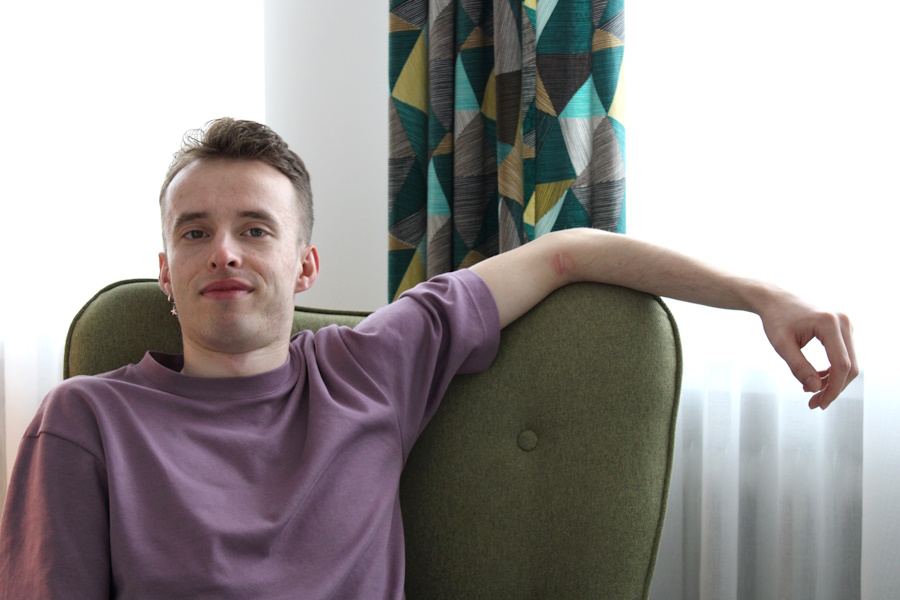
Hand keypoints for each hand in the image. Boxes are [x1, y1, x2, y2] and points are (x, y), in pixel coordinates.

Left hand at [759, 291, 857, 409]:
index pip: (841, 364)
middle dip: (834, 388)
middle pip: (850, 366)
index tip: (820, 404)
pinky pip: (844, 355)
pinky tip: (816, 379)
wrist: (776, 299)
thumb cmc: (776, 319)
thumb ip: (798, 366)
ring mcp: (846, 324)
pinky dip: (833, 370)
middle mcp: (843, 321)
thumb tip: (816, 389)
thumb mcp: (781, 345)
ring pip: (849, 362)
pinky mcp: (843, 328)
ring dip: (833, 381)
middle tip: (815, 403)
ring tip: (811, 393)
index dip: (833, 389)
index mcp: (829, 323)